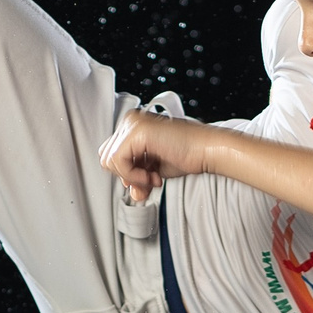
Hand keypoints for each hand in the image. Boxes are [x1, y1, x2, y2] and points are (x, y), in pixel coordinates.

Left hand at [96, 109, 215, 204]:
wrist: (206, 151)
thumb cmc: (188, 155)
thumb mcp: (153, 168)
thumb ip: (136, 176)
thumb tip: (131, 192)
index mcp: (133, 125)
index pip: (112, 154)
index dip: (127, 173)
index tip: (149, 178)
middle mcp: (130, 120)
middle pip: (106, 158)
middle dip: (126, 176)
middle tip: (150, 180)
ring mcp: (131, 124)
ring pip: (109, 161)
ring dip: (132, 177)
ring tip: (153, 177)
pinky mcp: (135, 132)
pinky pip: (118, 162)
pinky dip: (134, 175)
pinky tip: (153, 175)